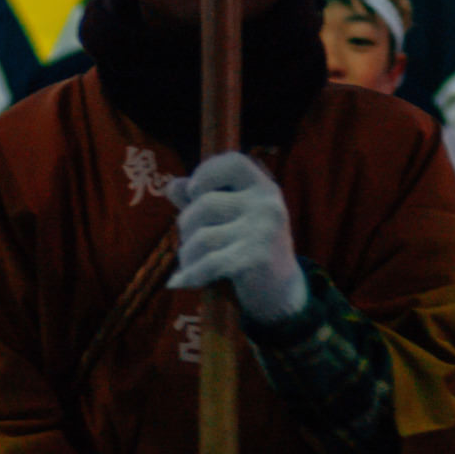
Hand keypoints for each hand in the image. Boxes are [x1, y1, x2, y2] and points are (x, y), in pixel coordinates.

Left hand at [166, 154, 304, 324]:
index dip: (207, 171)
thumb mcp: (233, 217)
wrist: (282, 291)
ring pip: (201, 236)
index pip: (234, 162)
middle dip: (186, 225)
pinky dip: (190, 275)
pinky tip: (182, 281)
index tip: (194, 191)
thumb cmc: (251, 247)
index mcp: (264, 188)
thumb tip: (171, 186)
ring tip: (189, 263)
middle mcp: (266, 205)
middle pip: (205, 203)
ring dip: (187, 254)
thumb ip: (204, 199)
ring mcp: (262, 232)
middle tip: (190, 242)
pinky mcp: (254, 260)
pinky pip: (208, 263)